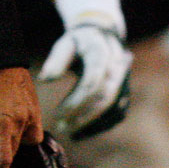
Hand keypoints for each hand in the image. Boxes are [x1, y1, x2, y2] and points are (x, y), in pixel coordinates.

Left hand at [0, 66, 41, 167]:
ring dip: (13, 146)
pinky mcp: (36, 110)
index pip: (5, 160)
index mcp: (3, 124)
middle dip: (3, 162)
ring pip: (25, 143)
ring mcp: (31, 116)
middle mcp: (21, 122)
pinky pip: (33, 131)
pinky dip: (23, 135)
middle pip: (14, 152)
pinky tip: (11, 130)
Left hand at [39, 24, 132, 138]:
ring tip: (70, 133)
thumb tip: (44, 80)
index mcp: (102, 55)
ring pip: (112, 110)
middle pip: (103, 100)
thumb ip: (56, 61)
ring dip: (92, 125)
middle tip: (62, 128)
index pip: (90, 84)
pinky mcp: (124, 92)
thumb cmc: (78, 41)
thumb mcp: (65, 45)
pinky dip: (101, 125)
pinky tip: (82, 132)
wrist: (102, 34)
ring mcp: (124, 82)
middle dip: (83, 118)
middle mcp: (117, 70)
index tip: (57, 115)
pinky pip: (116, 114)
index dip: (74, 103)